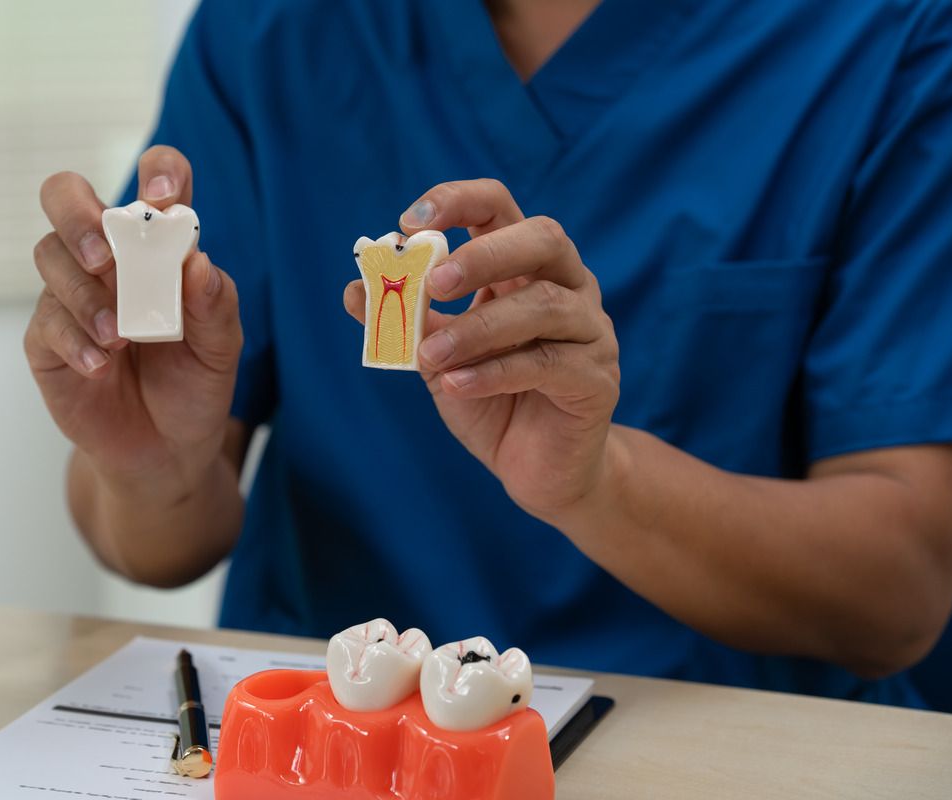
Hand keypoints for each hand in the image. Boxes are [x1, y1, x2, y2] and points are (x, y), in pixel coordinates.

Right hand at [25, 146, 242, 489]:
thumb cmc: (194, 385)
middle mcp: (109, 260)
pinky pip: (46, 321)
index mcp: (158, 247)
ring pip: (50, 255)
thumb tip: (196, 260)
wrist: (167, 450)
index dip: (159, 171)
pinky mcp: (47, 339)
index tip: (164, 193)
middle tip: (106, 256)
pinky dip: (76, 341)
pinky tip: (102, 366)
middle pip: (65, 195)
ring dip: (84, 292)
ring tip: (119, 335)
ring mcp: (71, 295)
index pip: (153, 185)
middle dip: (77, 213)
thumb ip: (215, 304)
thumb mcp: (220, 348)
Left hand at [344, 179, 619, 519]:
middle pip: (543, 239)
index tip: (409, 221)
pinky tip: (456, 386)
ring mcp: (591, 331)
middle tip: (434, 283)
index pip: (500, 208)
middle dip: (485, 254)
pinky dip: (494, 373)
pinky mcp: (597, 380)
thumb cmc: (491, 398)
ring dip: (478, 328)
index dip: (458, 201)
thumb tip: (354, 290)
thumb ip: (405, 322)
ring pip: (546, 305)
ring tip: (430, 355)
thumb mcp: (438, 356)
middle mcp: (568, 287)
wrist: (537, 468)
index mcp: (525, 267)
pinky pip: (548, 365)